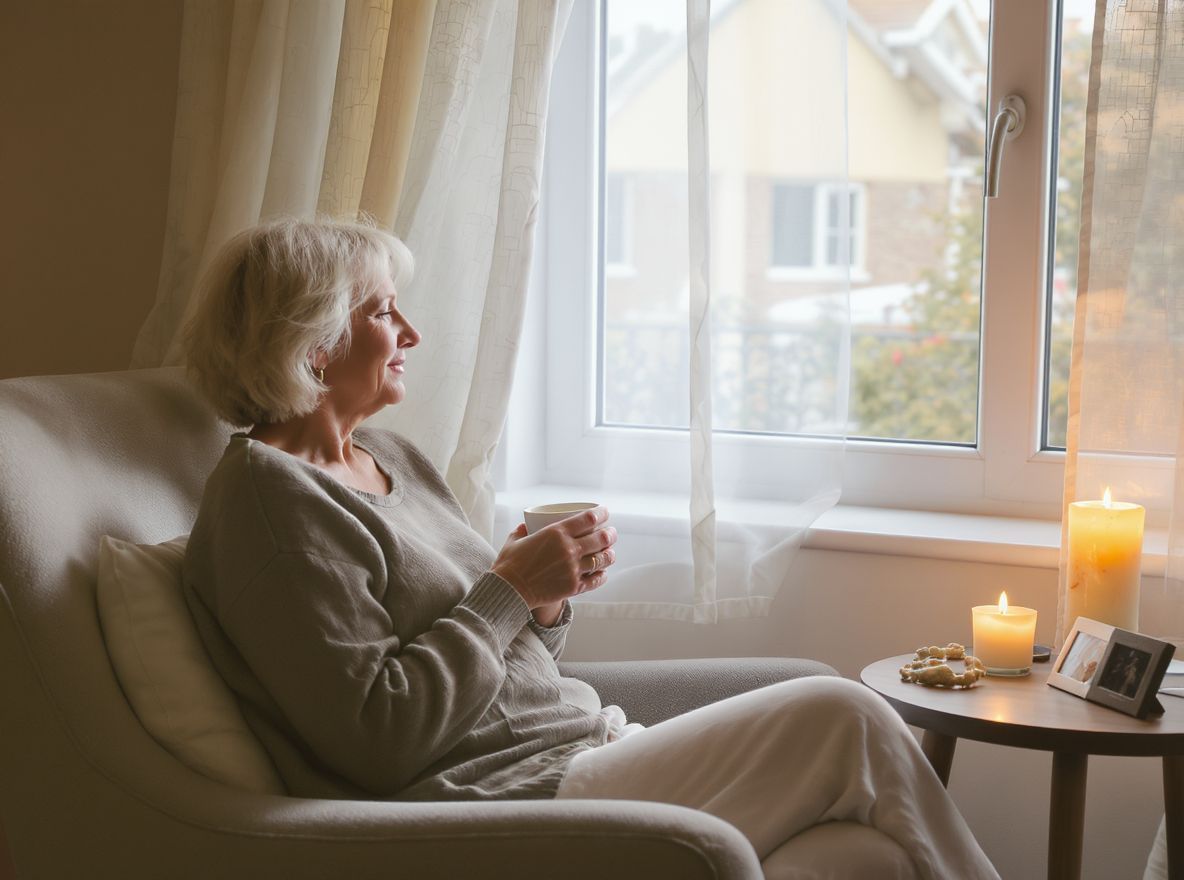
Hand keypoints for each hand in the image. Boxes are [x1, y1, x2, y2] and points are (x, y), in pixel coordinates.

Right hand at [491, 507, 616, 609]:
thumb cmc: (509, 564)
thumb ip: (521, 531)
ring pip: (603, 559)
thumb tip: (524, 526)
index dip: (602, 513)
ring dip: (610, 554)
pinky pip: (596, 580)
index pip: (589, 518)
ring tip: (610, 552)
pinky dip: (602, 575)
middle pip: (601, 538)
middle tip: (611, 533)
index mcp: (556, 533)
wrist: (508, 590)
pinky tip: (602, 573)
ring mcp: (573, 569)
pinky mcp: (574, 587)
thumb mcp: (514, 541)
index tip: (605, 513)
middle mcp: (569, 549)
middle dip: (610, 534)